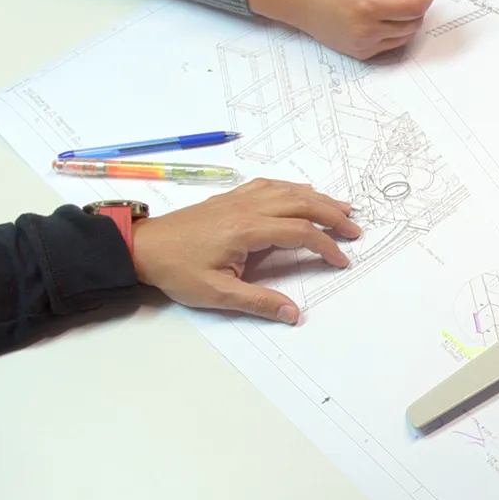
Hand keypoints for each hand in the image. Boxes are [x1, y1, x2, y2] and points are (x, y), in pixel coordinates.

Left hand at [130, 178, 361, 324]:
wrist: (144, 247)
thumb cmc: (176, 270)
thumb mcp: (216, 294)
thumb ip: (258, 303)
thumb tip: (293, 314)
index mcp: (246, 230)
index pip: (299, 232)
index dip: (325, 245)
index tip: (341, 260)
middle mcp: (246, 208)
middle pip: (301, 203)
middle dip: (332, 215)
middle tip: (354, 228)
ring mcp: (238, 199)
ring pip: (288, 191)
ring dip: (317, 198)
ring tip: (341, 207)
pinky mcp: (230, 198)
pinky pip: (269, 185)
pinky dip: (292, 188)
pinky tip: (302, 191)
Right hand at [248, 0, 436, 59]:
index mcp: (368, 5)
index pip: (415, 6)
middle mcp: (367, 29)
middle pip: (414, 22)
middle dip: (418, 4)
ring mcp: (363, 44)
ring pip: (406, 35)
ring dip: (409, 18)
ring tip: (394, 1)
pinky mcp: (360, 53)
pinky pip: (391, 44)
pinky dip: (396, 30)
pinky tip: (383, 15)